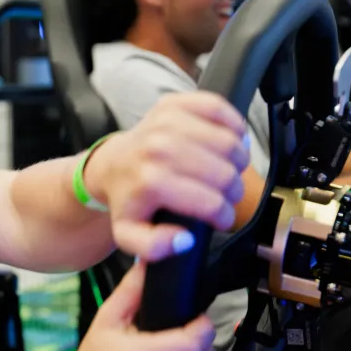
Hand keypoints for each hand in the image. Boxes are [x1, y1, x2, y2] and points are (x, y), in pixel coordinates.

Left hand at [85, 92, 248, 260]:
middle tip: (228, 196)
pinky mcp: (173, 103)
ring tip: (230, 171)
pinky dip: (233, 125)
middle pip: (224, 172)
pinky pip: (218, 107)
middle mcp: (159, 147)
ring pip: (228, 141)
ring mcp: (166, 121)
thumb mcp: (130, 235)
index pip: (210, 201)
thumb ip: (154, 247)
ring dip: (238, 160)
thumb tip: (184, 239)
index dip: (224, 215)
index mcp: (151, 182)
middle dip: (233, 190)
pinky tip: (231, 141)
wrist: (113, 164)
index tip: (223, 219)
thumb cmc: (129, 198)